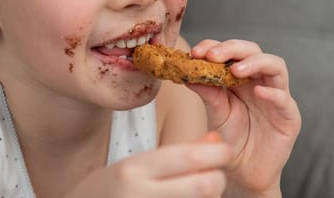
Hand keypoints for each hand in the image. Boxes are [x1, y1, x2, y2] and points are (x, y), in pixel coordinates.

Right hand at [64, 132, 229, 197]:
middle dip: (217, 179)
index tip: (223, 152)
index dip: (218, 153)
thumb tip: (217, 141)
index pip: (191, 156)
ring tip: (193, 192)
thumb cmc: (110, 192)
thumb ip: (178, 153)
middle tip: (213, 177)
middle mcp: (140, 194)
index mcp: (135, 169)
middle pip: (206, 185)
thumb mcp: (136, 166)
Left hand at [188, 39, 301, 196]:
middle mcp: (260, 82)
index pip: (232, 52)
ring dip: (255, 63)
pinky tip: (258, 92)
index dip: (216, 46)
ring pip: (276, 66)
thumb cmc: (231, 141)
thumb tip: (189, 72)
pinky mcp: (289, 117)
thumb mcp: (216, 114)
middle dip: (233, 49)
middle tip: (213, 55)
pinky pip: (285, 100)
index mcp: (241, 78)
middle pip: (254, 51)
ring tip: (236, 69)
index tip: (196, 52)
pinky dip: (273, 93)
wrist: (243, 174)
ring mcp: (277, 97)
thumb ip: (208, 93)